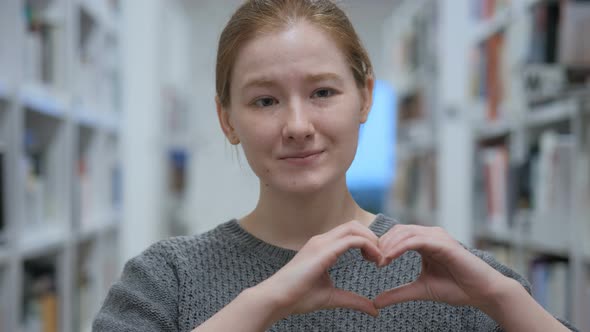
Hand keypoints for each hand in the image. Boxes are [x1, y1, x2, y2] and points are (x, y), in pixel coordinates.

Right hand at [256, 221, 381, 319]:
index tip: (377, 260)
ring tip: (380, 259)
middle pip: (354, 225)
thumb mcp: (332, 297)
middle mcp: (322, 240)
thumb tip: (374, 310)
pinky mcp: (323, 250)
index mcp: (322, 247)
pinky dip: (368, 246)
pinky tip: (374, 260)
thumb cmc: (297, 297)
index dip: (367, 241)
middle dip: (372, 237)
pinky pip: (352, 240)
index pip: (349, 232)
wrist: (277, 299)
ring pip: (354, 228)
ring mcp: (321, 242)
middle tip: (382, 257)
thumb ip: (353, 300)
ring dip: (372, 240)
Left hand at [374, 224, 511, 309]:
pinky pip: (417, 240)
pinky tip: (389, 257)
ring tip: (379, 261)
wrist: (482, 292)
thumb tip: (375, 302)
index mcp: (424, 242)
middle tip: (371, 260)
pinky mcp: (444, 243)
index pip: (397, 235)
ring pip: (405, 233)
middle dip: (382, 244)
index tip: (370, 261)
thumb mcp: (420, 290)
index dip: (381, 246)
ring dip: (389, 245)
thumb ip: (398, 293)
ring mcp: (438, 237)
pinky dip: (400, 247)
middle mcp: (430, 235)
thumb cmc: (456, 288)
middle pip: (398, 231)